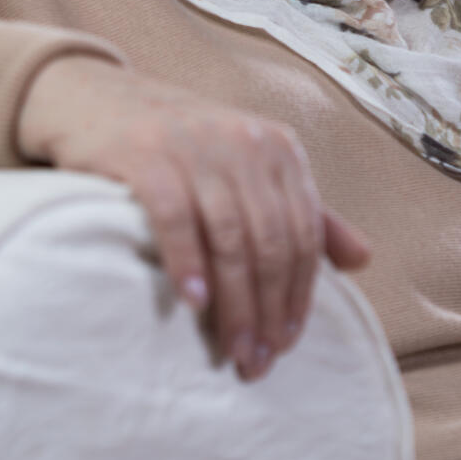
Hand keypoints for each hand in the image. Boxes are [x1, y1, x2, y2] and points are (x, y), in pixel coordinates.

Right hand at [17, 54, 371, 381]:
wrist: (97, 98)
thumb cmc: (180, 146)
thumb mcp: (249, 168)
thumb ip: (303, 211)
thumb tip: (363, 260)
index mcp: (278, 148)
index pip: (302, 234)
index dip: (299, 295)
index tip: (287, 344)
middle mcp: (244, 142)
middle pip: (271, 242)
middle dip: (269, 310)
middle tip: (258, 361)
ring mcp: (195, 146)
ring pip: (231, 237)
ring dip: (235, 302)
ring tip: (233, 349)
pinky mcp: (146, 154)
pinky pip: (176, 217)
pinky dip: (188, 263)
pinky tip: (194, 303)